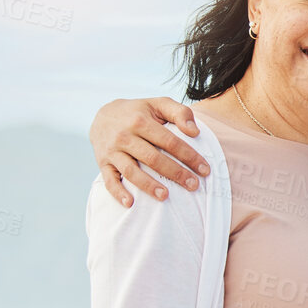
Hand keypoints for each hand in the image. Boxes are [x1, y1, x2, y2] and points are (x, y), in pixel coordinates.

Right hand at [90, 97, 206, 206]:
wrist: (103, 115)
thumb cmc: (140, 112)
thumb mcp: (158, 104)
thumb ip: (180, 112)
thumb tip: (195, 132)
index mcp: (140, 121)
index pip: (169, 141)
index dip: (189, 156)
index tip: (205, 170)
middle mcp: (125, 136)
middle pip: (153, 158)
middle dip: (175, 173)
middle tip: (193, 186)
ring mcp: (112, 151)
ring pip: (131, 171)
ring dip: (148, 185)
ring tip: (165, 196)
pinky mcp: (103, 163)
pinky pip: (109, 180)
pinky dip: (118, 192)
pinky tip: (130, 204)